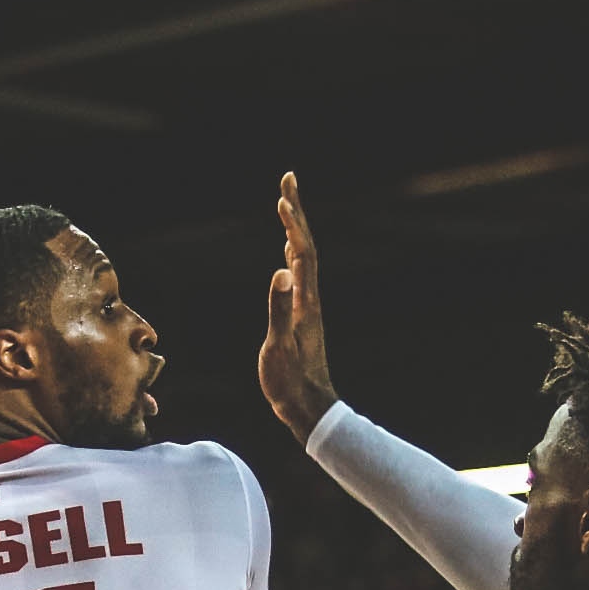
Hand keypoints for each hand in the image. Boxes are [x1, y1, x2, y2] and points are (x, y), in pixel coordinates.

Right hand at [259, 172, 339, 443]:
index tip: (284, 192)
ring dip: (294, 229)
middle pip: (304, 246)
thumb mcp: (278, 346)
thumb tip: (280, 272)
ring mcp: (307, 307)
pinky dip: (292, 254)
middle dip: (296, 213)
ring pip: (302, 258)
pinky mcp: (301, 317)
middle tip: (288, 181)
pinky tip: (288, 253)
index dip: (294, 220)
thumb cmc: (290, 382)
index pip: (301, 250)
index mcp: (305, 301)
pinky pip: (298, 274)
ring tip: (286, 206)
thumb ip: (279, 309)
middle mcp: (310, 298)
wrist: (308, 407)